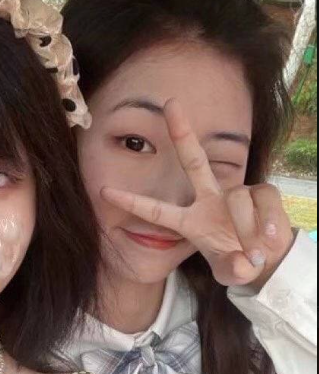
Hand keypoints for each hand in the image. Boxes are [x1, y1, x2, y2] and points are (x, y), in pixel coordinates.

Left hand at [101, 99, 293, 289]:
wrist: (269, 258)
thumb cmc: (238, 261)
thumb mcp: (230, 271)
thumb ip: (233, 269)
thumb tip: (243, 263)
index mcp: (190, 221)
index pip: (157, 210)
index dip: (132, 202)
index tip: (103, 191)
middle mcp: (209, 200)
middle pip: (194, 160)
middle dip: (183, 132)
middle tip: (170, 102)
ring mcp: (236, 194)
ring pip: (237, 199)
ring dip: (245, 228)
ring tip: (253, 253)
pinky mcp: (262, 193)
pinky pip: (261, 202)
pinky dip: (265, 224)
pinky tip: (268, 239)